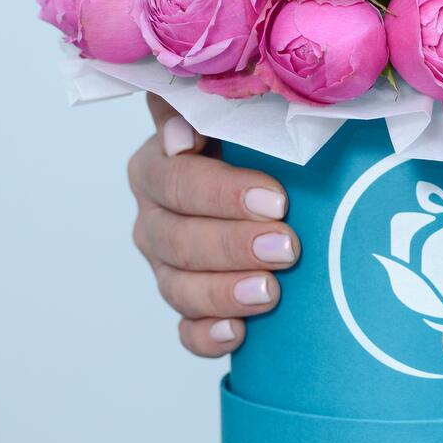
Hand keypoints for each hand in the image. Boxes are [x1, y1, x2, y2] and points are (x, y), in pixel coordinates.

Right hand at [127, 93, 299, 356]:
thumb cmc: (260, 143)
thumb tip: (179, 133)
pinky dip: (209, 336)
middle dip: (235, 245)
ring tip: (270, 292)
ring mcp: (166, 265)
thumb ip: (210, 107)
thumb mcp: (242, 115)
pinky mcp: (188, 305)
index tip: (277, 200)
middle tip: (288, 247)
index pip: (178, 180)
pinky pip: (187, 330)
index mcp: (158, 165)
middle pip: (179, 238)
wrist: (276, 187)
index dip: (224, 193)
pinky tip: (238, 333)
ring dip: (225, 292)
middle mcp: (155, 216)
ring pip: (179, 287)